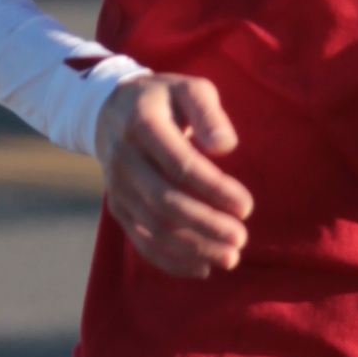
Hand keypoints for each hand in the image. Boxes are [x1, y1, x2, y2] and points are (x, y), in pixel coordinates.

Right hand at [97, 73, 253, 277]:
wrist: (111, 110)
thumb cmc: (165, 100)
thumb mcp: (188, 88)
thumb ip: (208, 112)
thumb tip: (225, 147)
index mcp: (142, 124)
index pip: (180, 165)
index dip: (214, 189)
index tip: (246, 206)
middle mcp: (123, 158)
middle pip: (164, 201)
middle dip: (205, 225)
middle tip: (241, 238)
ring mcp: (117, 186)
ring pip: (152, 227)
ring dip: (192, 248)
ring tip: (230, 257)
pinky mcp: (117, 207)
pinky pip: (140, 241)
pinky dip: (170, 260)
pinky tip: (202, 268)